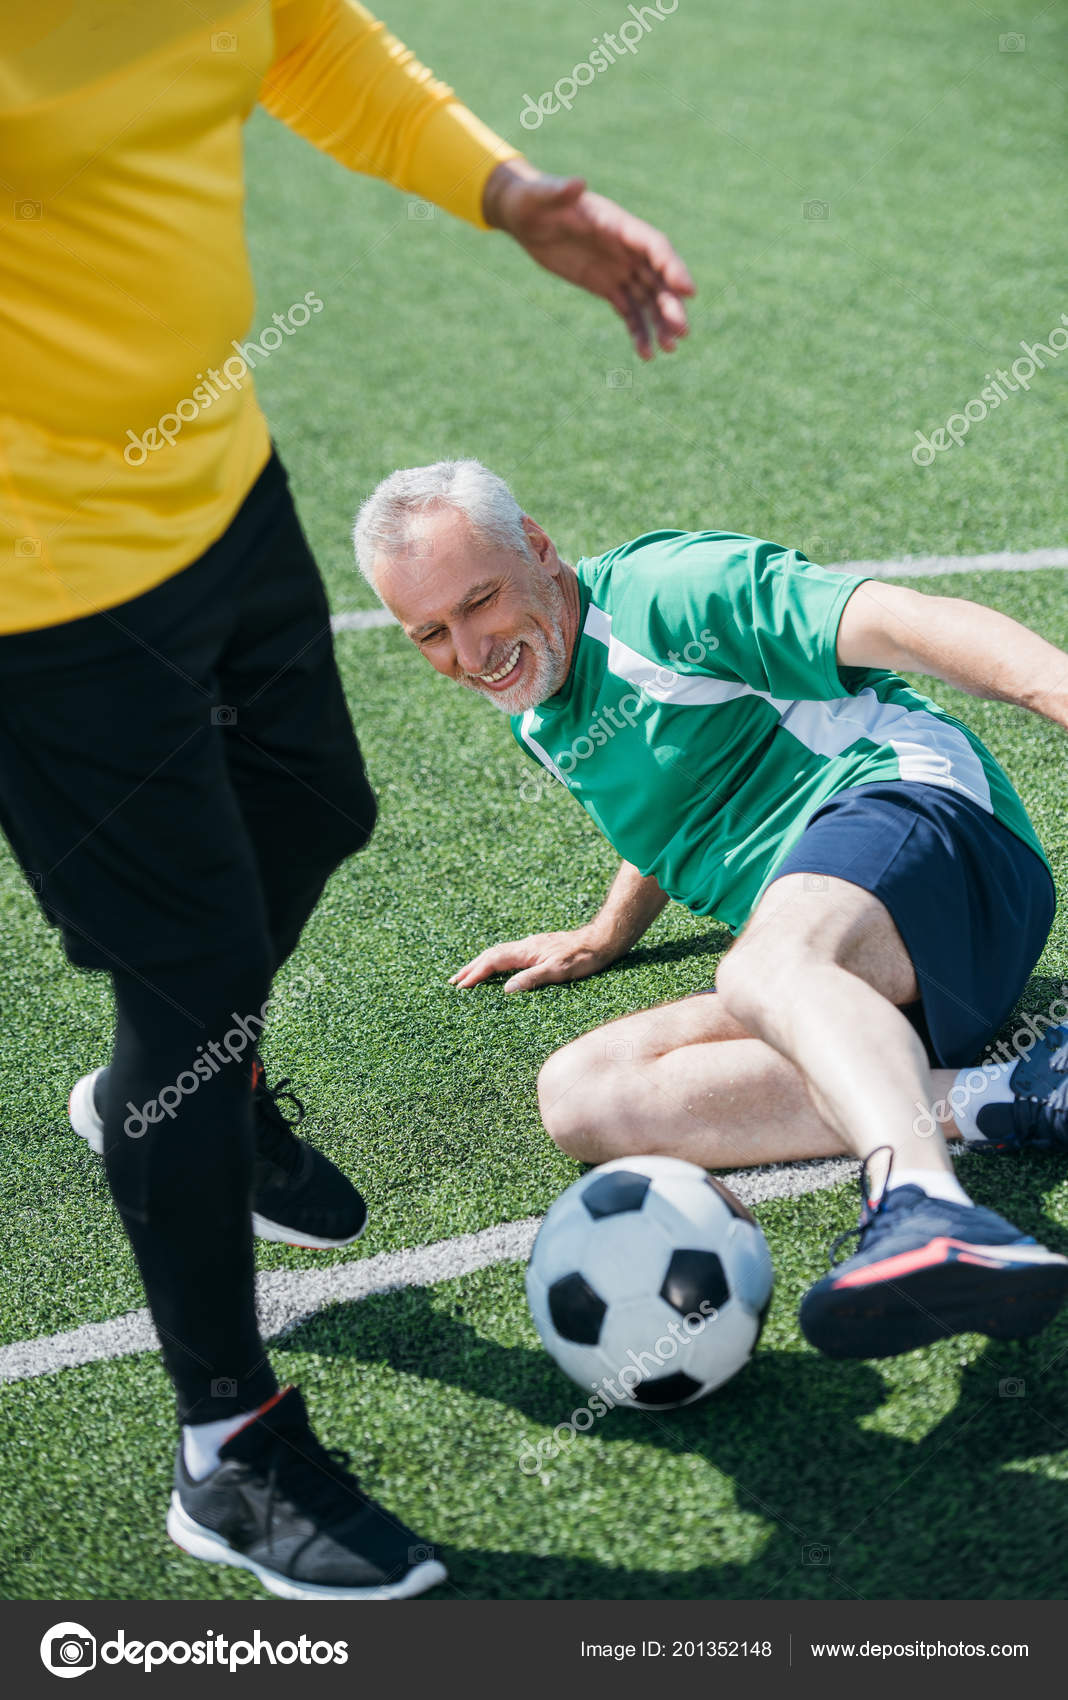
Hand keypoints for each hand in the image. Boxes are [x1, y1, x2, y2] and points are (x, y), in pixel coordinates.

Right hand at [449, 926, 617, 992]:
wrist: (601, 941)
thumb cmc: (583, 957)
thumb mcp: (559, 971)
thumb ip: (532, 979)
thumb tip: (506, 989)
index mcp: (526, 951)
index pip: (493, 961)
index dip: (476, 974)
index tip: (462, 987)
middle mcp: (525, 946)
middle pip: (490, 955)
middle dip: (471, 968)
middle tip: (453, 982)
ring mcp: (531, 946)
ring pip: (498, 954)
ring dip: (481, 965)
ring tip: (467, 976)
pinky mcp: (538, 949)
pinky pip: (508, 955)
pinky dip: (495, 963)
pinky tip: (496, 970)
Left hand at [482, 160, 694, 359]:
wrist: (524, 217)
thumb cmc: (533, 200)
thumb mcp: (542, 196)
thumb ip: (560, 191)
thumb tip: (577, 182)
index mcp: (617, 224)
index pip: (654, 246)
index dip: (672, 267)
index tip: (688, 291)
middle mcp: (625, 247)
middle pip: (658, 277)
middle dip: (671, 303)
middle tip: (682, 331)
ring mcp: (618, 268)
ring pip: (647, 299)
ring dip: (660, 323)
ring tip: (668, 349)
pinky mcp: (606, 285)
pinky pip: (628, 311)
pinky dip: (638, 331)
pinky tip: (645, 354)